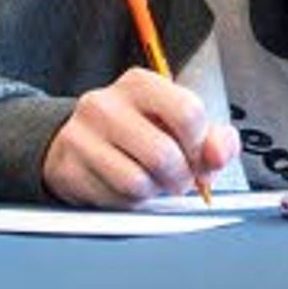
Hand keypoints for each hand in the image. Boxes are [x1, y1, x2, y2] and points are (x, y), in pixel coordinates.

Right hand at [40, 68, 230, 206]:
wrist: (76, 145)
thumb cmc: (138, 134)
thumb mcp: (178, 127)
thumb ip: (213, 139)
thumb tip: (219, 152)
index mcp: (140, 84)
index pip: (187, 113)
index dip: (200, 146)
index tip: (197, 156)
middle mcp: (106, 104)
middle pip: (163, 155)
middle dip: (179, 179)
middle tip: (176, 180)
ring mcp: (81, 136)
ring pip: (137, 183)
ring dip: (153, 194)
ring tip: (150, 183)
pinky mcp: (68, 168)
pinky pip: (113, 201)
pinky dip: (129, 204)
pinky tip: (125, 190)